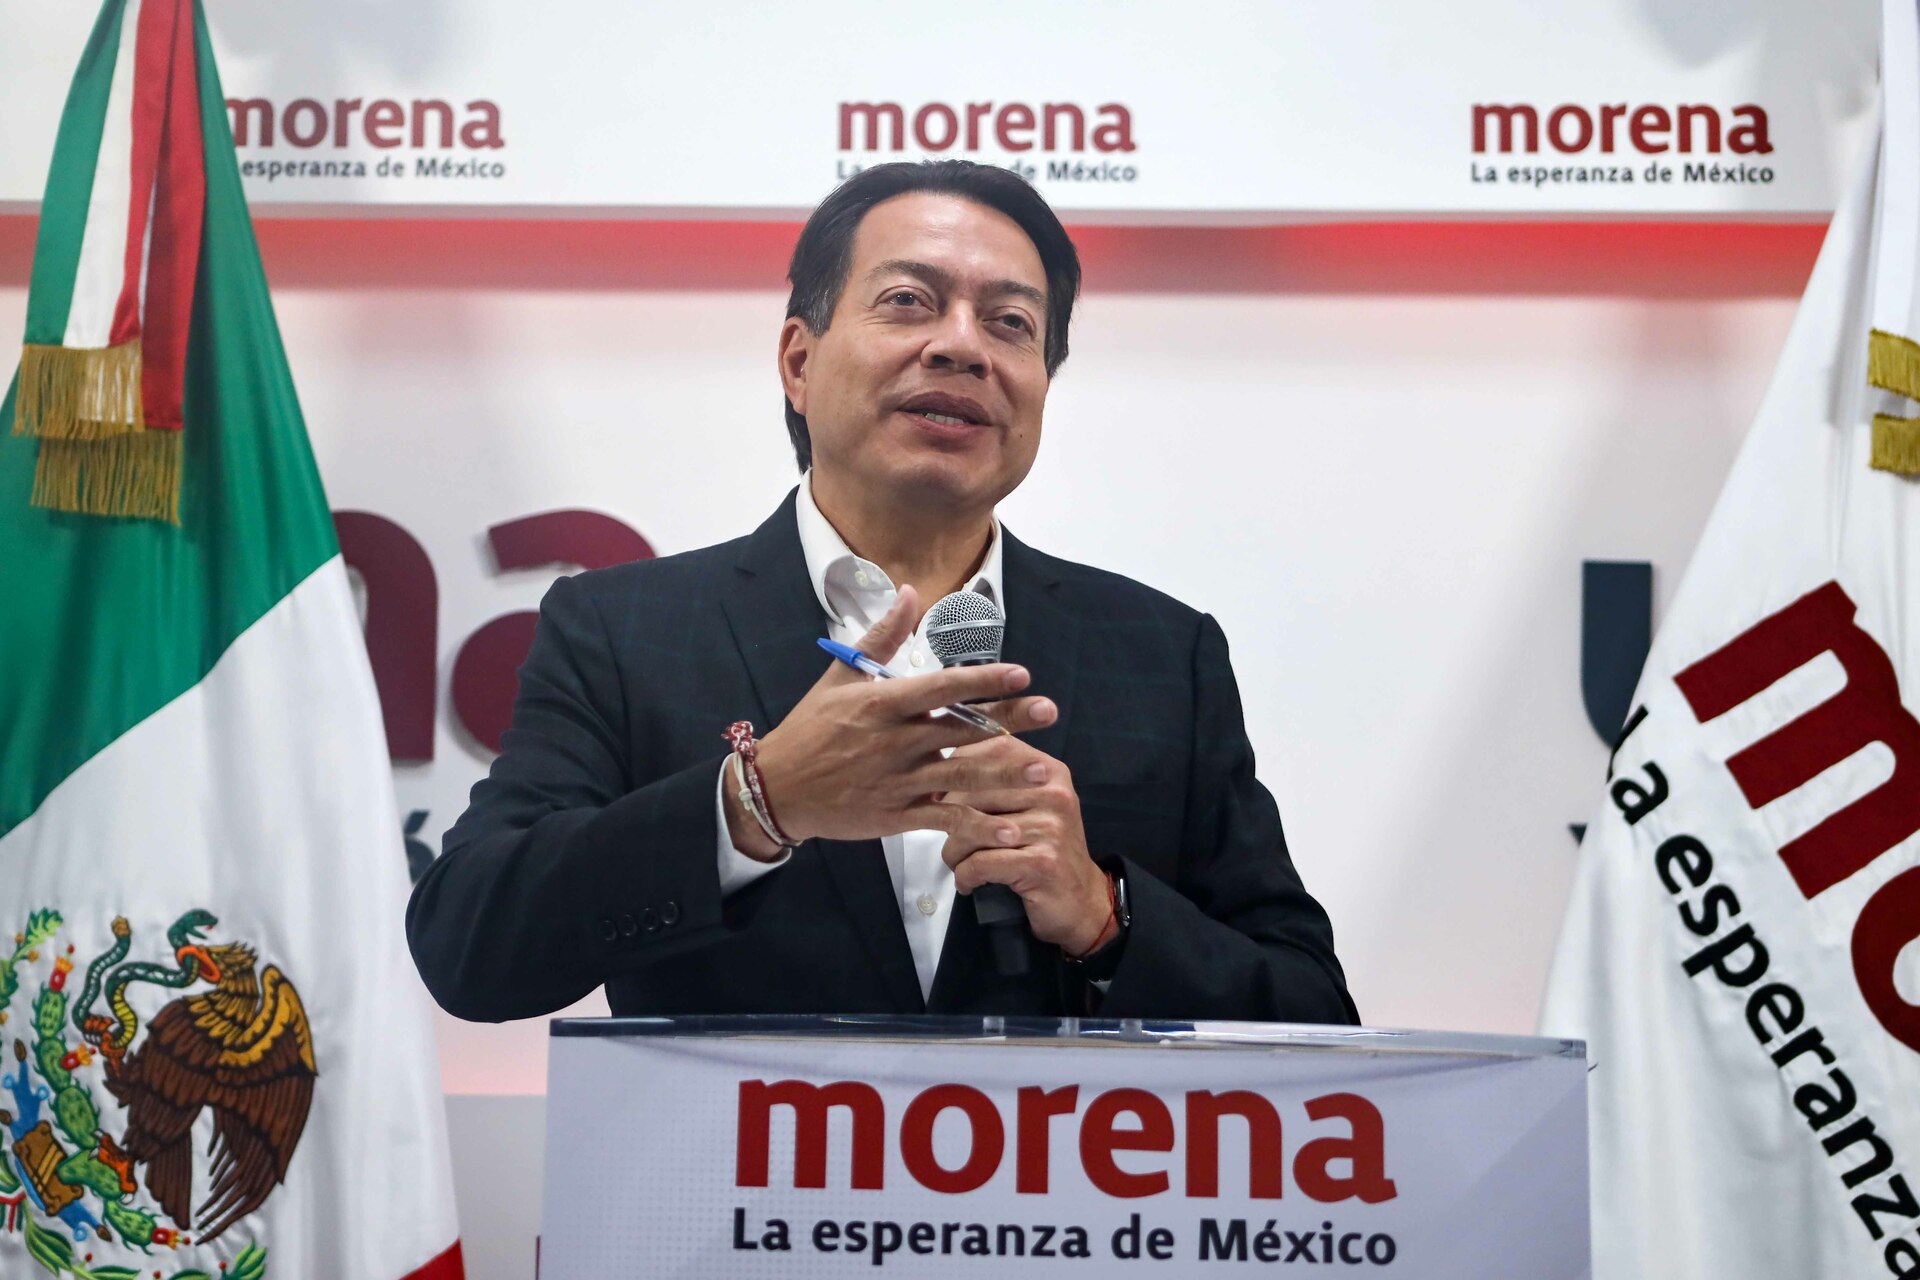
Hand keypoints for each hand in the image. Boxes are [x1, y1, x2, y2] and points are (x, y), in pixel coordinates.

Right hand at [745, 586, 1058, 852]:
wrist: (777, 788)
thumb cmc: (811, 728)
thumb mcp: (840, 675)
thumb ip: (882, 637)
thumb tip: (910, 593)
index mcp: (882, 703)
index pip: (940, 686)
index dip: (982, 680)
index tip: (1019, 673)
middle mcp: (893, 741)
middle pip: (960, 728)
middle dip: (1008, 719)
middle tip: (1048, 710)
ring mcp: (897, 780)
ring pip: (959, 776)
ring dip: (1002, 773)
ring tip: (1041, 771)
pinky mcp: (896, 815)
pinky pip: (943, 820)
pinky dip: (977, 825)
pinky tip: (1009, 828)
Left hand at [937, 735, 1111, 954]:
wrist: (1081, 901)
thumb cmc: (1044, 850)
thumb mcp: (1029, 806)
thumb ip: (996, 783)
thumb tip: (939, 776)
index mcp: (1048, 771)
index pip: (993, 749)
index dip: (959, 770)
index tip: (945, 795)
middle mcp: (1054, 793)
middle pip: (974, 791)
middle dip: (949, 818)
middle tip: (950, 839)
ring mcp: (1050, 828)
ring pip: (972, 829)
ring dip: (954, 851)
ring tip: (956, 863)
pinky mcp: (1042, 863)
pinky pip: (981, 863)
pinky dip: (965, 876)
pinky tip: (968, 883)